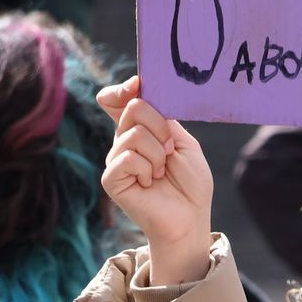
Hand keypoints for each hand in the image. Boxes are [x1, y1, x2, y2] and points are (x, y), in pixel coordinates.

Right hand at [97, 76, 213, 284]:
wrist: (190, 216)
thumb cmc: (191, 182)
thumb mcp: (183, 142)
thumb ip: (162, 117)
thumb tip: (138, 92)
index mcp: (142, 128)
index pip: (119, 100)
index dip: (123, 89)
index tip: (137, 85)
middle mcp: (124, 140)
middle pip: (134, 108)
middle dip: (161, 128)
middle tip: (170, 151)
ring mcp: (116, 158)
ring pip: (134, 134)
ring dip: (158, 153)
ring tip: (161, 172)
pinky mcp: (111, 178)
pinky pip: (127, 158)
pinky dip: (147, 169)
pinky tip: (150, 183)